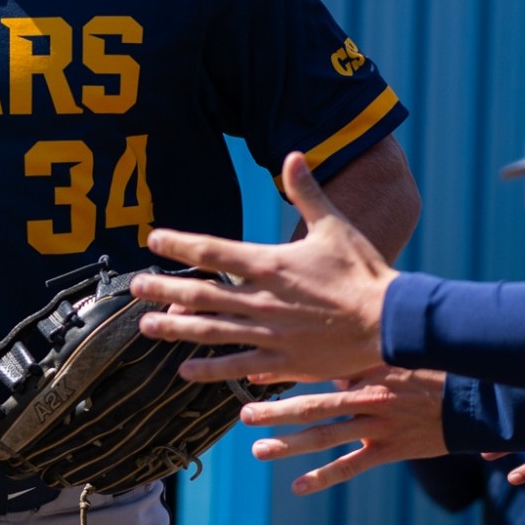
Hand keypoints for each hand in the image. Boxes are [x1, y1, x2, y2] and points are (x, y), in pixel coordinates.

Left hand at [132, 151, 397, 382]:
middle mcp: (263, 300)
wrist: (391, 323)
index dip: (180, 244)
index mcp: (271, 264)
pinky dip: (210, 369)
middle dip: (164, 289)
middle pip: (202, 293)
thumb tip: (293, 154)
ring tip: (147, 327)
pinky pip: (238, 366)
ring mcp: (270, 333)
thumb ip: (308, 191)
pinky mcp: (283, 361)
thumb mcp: (335, 225)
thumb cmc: (363, 272)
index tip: (153, 240)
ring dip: (176, 329)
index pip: (214, 251)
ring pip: (211, 331)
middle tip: (134, 288)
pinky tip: (186, 370)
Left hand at [239, 366, 447, 494]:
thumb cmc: (434, 373)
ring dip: (290, 444)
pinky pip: (351, 466)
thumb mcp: (396, 357)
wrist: (474, 402)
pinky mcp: (390, 449)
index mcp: (366, 369)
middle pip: (313, 404)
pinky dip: (324, 476)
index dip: (283, 371)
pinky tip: (298, 485)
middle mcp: (367, 396)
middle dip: (276, 411)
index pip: (316, 369)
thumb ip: (360, 361)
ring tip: (259, 449)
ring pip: (326, 436)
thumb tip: (327, 363)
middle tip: (245, 416)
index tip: (252, 372)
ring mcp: (378, 425)